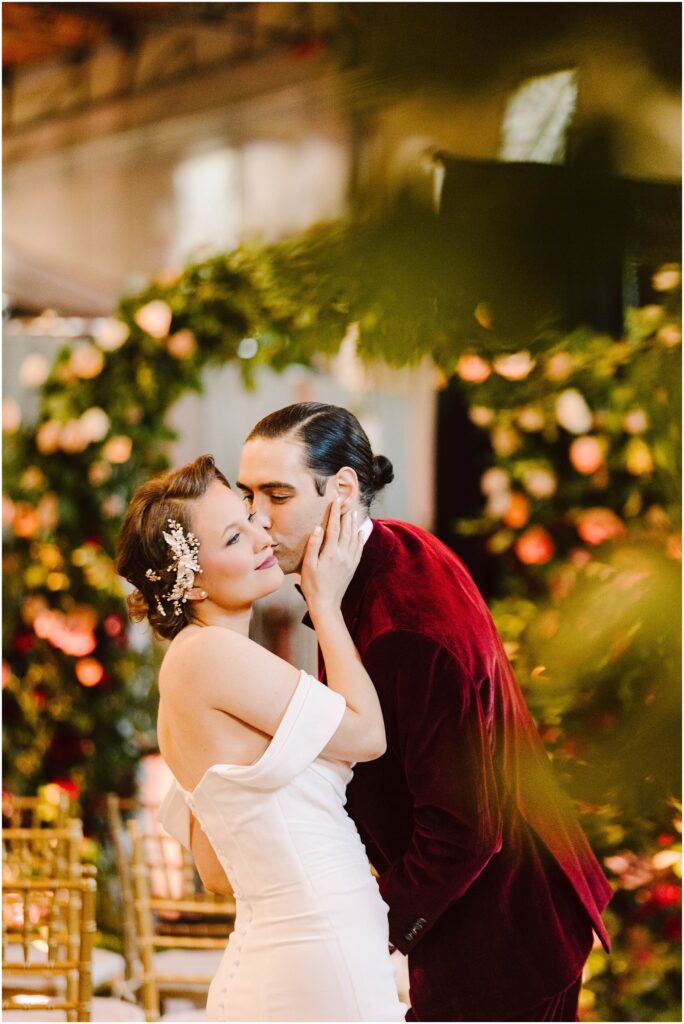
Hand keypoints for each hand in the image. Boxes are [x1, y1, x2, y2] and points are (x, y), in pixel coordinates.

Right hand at [299, 499, 362, 613]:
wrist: (326, 604)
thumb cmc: (312, 585)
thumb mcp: (308, 566)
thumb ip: (313, 546)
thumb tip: (318, 528)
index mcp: (331, 552)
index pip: (334, 527)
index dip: (335, 512)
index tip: (336, 500)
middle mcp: (343, 554)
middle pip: (346, 530)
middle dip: (346, 515)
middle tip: (347, 503)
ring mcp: (350, 561)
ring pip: (354, 538)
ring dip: (354, 524)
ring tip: (354, 514)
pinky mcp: (352, 567)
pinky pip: (359, 549)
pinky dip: (360, 539)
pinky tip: (361, 533)